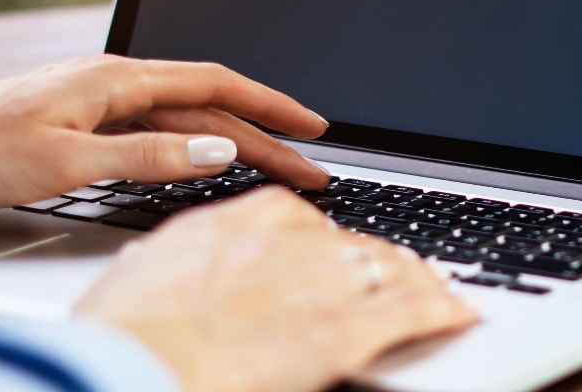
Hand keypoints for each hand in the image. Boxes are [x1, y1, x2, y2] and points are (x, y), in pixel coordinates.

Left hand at [0, 55, 331, 217]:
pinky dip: (189, 146)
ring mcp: (93, 103)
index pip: (214, 85)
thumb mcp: (67, 161)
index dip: (270, 105)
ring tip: (270, 165)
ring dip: (230, 141)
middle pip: (206, 106)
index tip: (313, 127)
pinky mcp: (75, 126)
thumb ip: (148, 155)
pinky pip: (152, 131)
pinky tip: (198, 161)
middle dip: (263, 134)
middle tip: (309, 166)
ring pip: (181, 119)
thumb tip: (217, 146)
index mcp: (114, 79)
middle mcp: (109, 83)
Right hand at [75, 187, 478, 391]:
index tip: (335, 248)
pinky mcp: (347, 329)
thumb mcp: (141, 280)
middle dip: (379, 259)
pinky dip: (444, 312)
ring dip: (420, 280)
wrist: (132, 367)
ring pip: (392, 267)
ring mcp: (321, 281)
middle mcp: (285, 241)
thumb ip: (173, 267)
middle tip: (401, 270)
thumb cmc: (122, 339)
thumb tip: (163, 273)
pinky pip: (413, 310)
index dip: (326, 238)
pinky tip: (460, 315)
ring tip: (438, 291)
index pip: (297, 214)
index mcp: (232, 223)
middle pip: (351, 241)